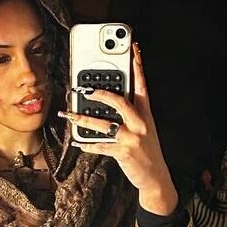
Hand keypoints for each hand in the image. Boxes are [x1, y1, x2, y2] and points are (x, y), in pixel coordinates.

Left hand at [58, 43, 177, 214]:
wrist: (156, 178)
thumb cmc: (148, 151)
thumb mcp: (145, 129)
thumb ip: (132, 114)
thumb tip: (111, 100)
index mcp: (146, 114)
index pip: (142, 84)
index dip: (138, 65)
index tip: (133, 48)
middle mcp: (140, 123)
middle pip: (120, 101)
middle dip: (100, 94)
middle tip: (84, 90)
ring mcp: (132, 138)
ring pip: (103, 125)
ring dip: (82, 120)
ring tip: (69, 115)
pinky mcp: (123, 153)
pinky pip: (100, 146)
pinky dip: (87, 145)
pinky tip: (78, 142)